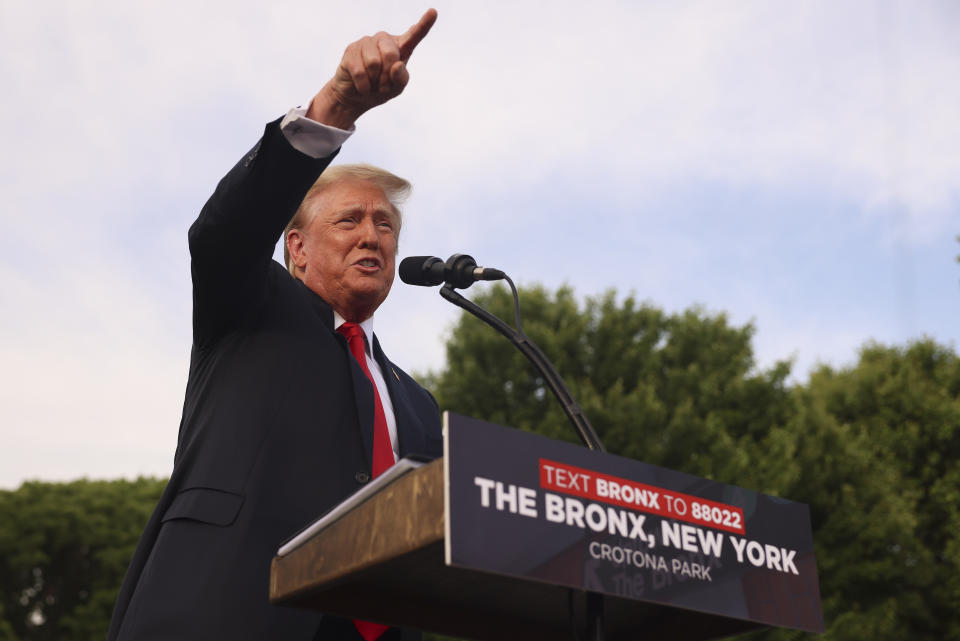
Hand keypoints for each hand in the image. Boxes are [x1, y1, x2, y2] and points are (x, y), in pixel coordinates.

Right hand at [307, 9, 436, 128]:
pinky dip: (364, 86)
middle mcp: (384, 40)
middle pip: (390, 54)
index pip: (415, 35)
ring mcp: (367, 42)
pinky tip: (363, 86)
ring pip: (374, 63)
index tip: (433, 12)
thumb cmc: (380, 89)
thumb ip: (401, 78)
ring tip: (372, 84)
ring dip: (374, 81)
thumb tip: (397, 64)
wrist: (357, 97)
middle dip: (387, 76)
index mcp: (401, 47)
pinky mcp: (351, 49)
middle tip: (383, 86)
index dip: (424, 23)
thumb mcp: (396, 88)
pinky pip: (360, 71)